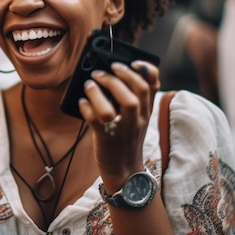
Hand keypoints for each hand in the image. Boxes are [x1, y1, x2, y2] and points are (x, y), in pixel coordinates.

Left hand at [78, 61, 159, 180]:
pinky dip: (87, 108)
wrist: (124, 172)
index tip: (133, 61)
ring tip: (90, 84)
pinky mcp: (107, 140)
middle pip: (138, 91)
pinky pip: (98, 120)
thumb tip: (114, 73)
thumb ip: (133, 99)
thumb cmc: (125, 140)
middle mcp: (138, 119)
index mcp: (145, 111)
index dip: (146, 69)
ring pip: (124, 104)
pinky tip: (82, 102)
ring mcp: (124, 129)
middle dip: (120, 76)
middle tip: (102, 71)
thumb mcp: (136, 119)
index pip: (153, 85)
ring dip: (104, 90)